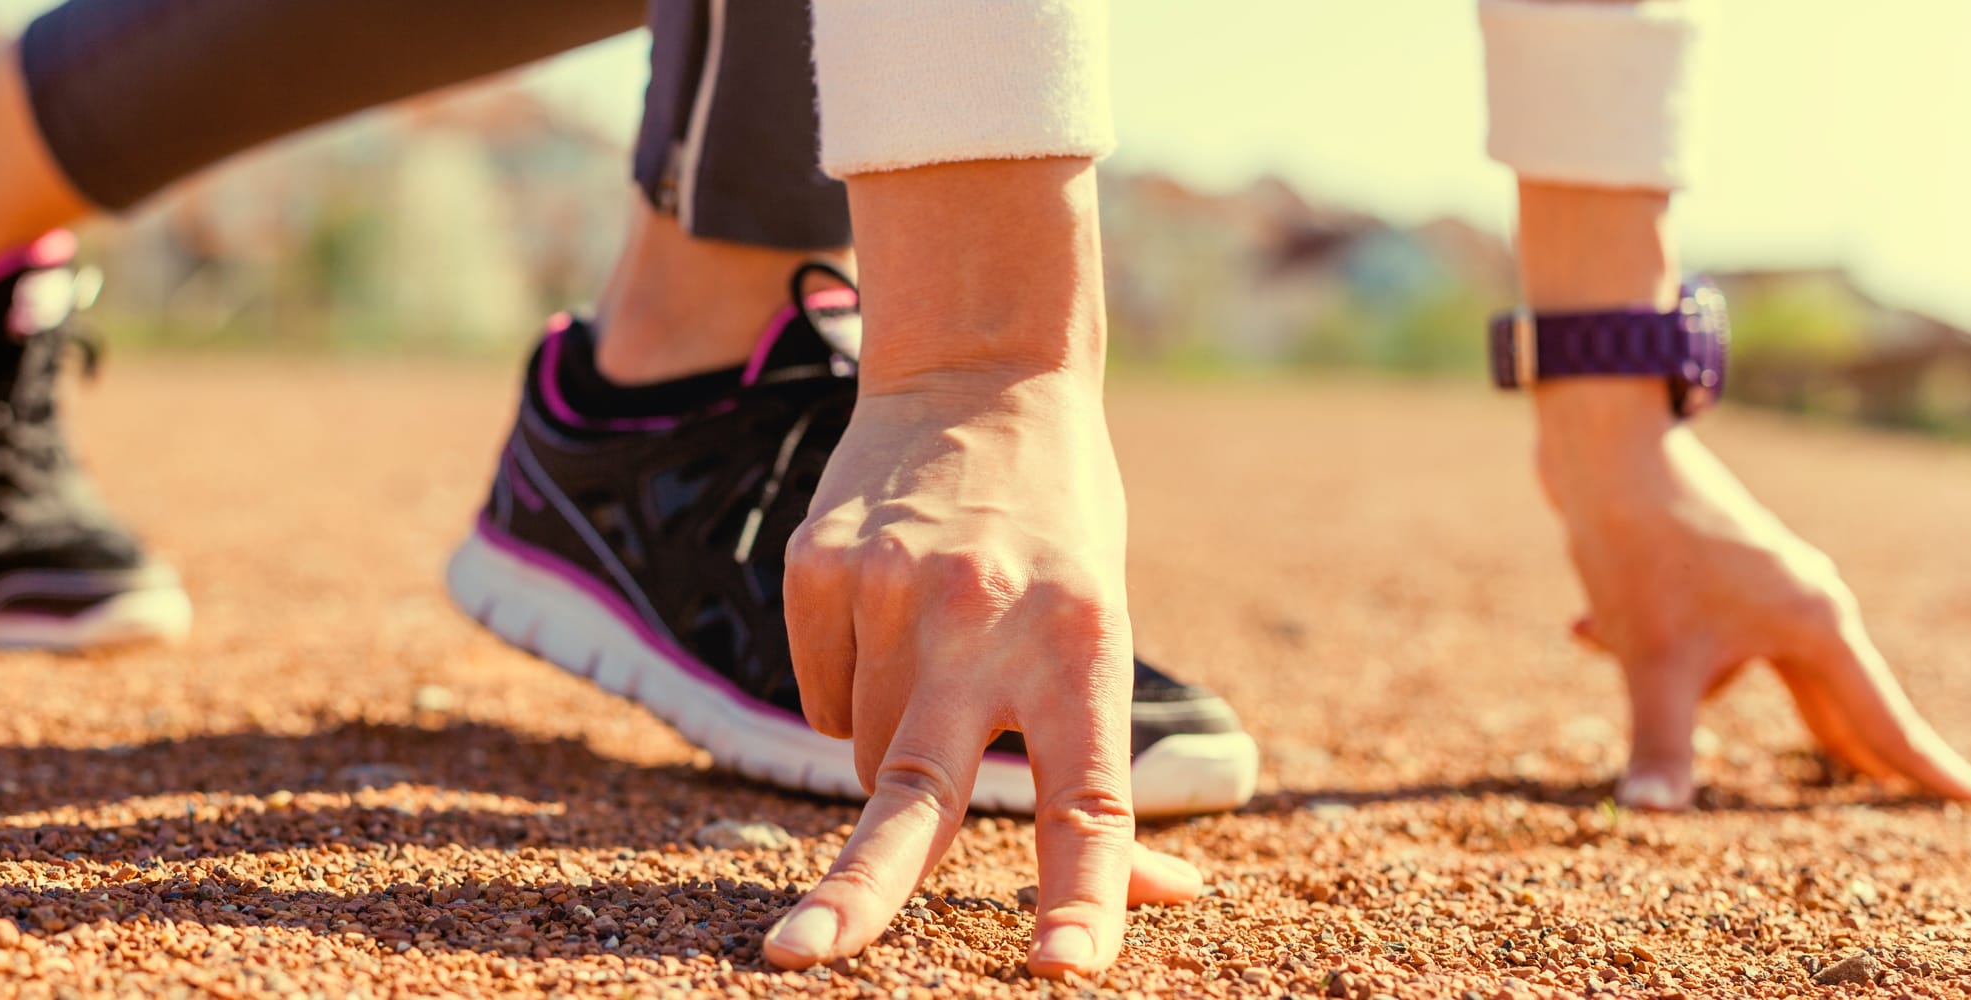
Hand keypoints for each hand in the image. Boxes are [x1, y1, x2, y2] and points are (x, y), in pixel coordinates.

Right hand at [763, 374, 1201, 976]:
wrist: (979, 373)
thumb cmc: (1062, 531)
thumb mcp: (1108, 629)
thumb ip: (1107, 760)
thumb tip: (1169, 896)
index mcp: (1081, 641)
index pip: (1088, 796)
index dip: (1082, 893)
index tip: (1066, 972)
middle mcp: (981, 618)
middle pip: (912, 792)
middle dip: (859, 891)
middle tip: (801, 956)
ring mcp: (886, 591)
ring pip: (864, 759)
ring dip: (895, 757)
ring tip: (936, 666)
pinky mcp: (816, 569)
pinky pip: (820, 698)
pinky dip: (850, 695)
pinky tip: (887, 623)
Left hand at [1535, 381, 1970, 809]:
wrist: (1603, 449)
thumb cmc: (1639, 549)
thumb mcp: (1650, 658)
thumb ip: (1660, 741)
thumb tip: (1650, 812)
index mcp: (1817, 627)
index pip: (1885, 722)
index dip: (1929, 773)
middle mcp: (1805, 600)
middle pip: (1829, 698)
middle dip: (1835, 744)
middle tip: (1893, 792)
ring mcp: (1762, 581)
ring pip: (1729, 665)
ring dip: (1664, 670)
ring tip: (1596, 630)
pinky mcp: (1713, 567)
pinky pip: (1685, 634)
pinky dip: (1635, 638)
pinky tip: (1580, 625)